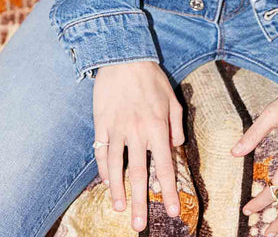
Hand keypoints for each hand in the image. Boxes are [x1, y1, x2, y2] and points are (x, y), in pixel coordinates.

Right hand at [92, 60, 184, 232]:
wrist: (124, 56)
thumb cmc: (151, 77)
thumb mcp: (172, 98)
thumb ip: (176, 124)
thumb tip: (176, 147)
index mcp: (157, 127)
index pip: (164, 166)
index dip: (167, 190)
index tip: (171, 210)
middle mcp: (137, 132)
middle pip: (138, 174)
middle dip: (139, 202)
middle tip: (139, 225)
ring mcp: (117, 129)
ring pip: (116, 167)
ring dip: (117, 191)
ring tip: (120, 209)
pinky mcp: (101, 124)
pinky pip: (102, 152)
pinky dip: (104, 169)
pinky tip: (107, 182)